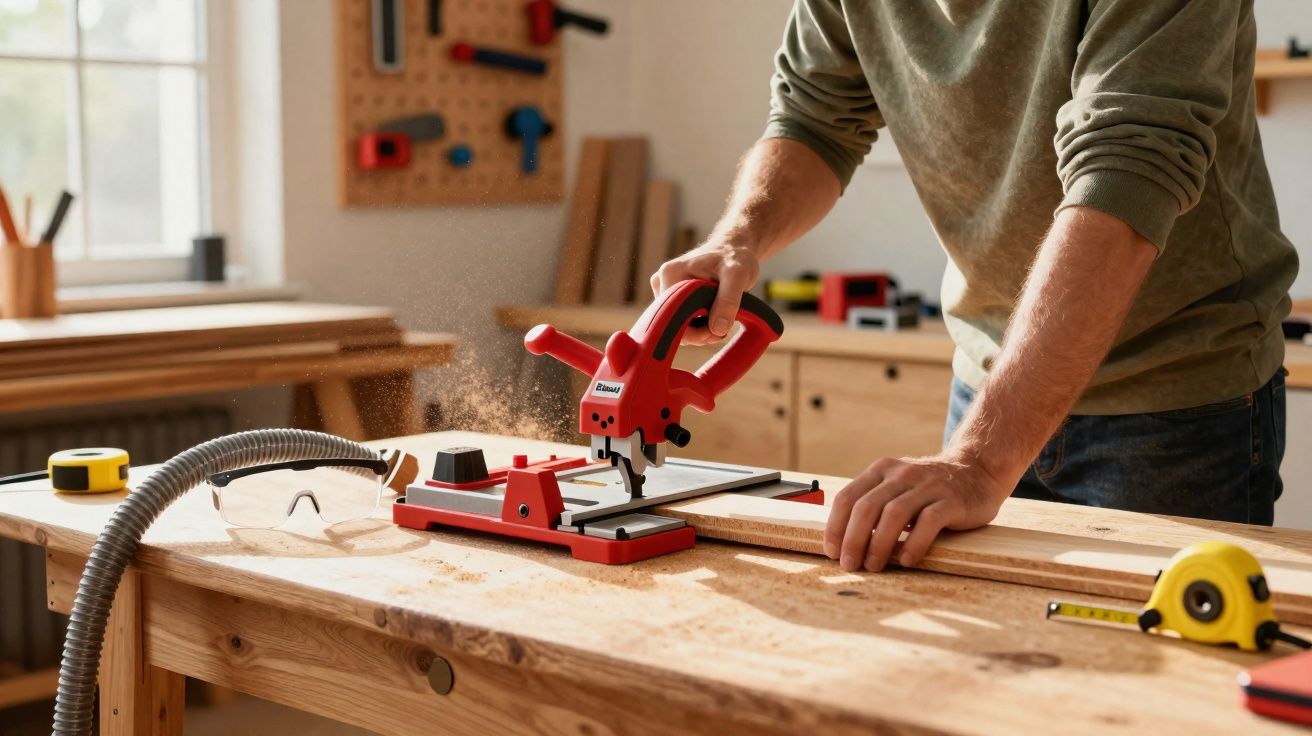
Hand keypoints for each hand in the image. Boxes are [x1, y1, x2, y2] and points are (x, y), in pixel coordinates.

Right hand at [649, 238, 760, 344]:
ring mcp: (665, 289)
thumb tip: (716, 329)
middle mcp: (661, 281)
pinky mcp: (673, 295)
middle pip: (671, 323)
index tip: (717, 331)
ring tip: (721, 321)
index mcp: (671, 275)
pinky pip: (680, 320)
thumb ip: (728, 300)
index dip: (693, 333)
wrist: (734, 247)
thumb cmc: (735, 256)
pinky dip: (697, 326)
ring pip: (676, 324)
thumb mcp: (738, 275)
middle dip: (698, 333)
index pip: (671, 317)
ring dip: (699, 331)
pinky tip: (714, 319)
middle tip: (722, 330)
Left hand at [823, 454, 1008, 571]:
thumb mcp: (896, 487)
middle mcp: (901, 473)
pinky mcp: (951, 500)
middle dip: (853, 539)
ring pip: (894, 514)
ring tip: (874, 566)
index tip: (832, 551)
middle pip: (866, 507)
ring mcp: (927, 485)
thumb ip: (873, 505)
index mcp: (881, 469)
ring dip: (879, 544)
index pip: (848, 497)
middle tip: (850, 564)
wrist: (977, 471)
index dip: (835, 526)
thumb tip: (843, 542)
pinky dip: (914, 543)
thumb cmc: (929, 489)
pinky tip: (907, 561)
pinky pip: (928, 521)